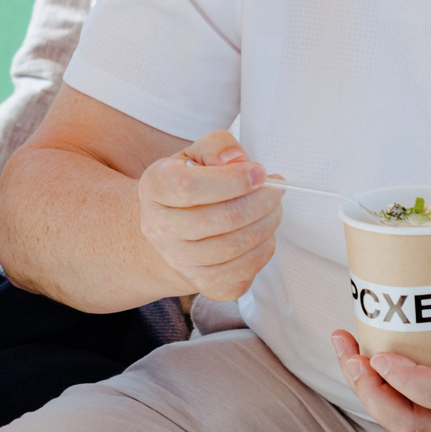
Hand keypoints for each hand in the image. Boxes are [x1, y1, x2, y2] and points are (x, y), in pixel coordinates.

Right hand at [135, 131, 282, 303]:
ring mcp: (180, 262)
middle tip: (275, 189)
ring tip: (273, 208)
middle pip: (223, 219)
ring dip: (267, 223)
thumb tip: (238, 162)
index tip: (259, 172)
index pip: (190, 187)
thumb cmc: (191, 185)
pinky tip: (262, 232)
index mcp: (155, 189)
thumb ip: (218, 146)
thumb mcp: (197, 154)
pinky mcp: (205, 285)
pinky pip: (245, 270)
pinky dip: (264, 248)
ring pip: (237, 246)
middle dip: (262, 201)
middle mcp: (159, 229)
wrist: (175, 230)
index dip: (234, 180)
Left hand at [332, 270, 430, 431]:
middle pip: (413, 423)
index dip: (409, 382)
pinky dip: (373, 384)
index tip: (380, 356)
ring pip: (400, 420)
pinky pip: (398, 405)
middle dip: (374, 395)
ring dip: (366, 390)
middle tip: (353, 358)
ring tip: (346, 350)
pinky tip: (356, 350)